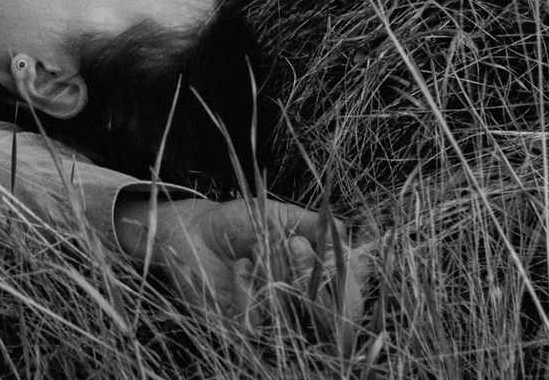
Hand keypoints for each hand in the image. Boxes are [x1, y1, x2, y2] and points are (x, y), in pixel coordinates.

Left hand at [129, 196, 361, 335]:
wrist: (193, 229)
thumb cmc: (240, 224)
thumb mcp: (277, 215)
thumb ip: (309, 224)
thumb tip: (342, 228)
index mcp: (317, 285)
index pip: (350, 300)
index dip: (355, 285)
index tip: (351, 256)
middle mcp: (300, 311)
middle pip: (331, 320)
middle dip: (317, 280)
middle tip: (297, 244)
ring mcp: (272, 325)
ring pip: (293, 318)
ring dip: (280, 278)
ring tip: (262, 246)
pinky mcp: (242, 331)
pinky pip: (257, 322)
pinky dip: (251, 289)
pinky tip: (241, 266)